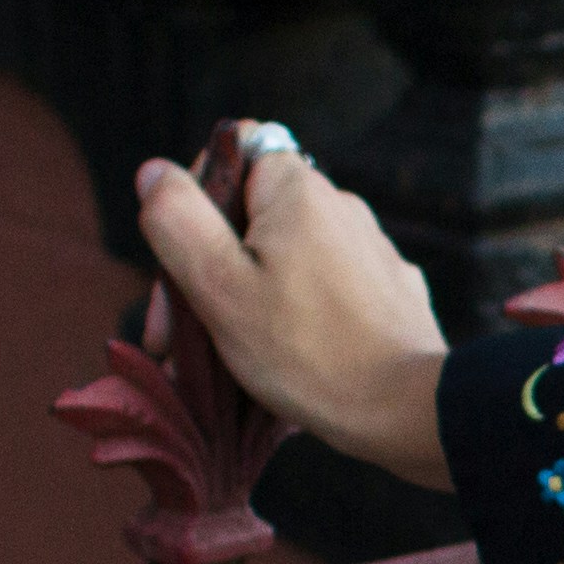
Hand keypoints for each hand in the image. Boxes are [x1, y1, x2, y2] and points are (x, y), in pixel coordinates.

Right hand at [133, 132, 451, 483]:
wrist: (409, 410)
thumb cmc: (307, 351)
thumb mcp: (219, 284)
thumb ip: (178, 219)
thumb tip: (154, 171)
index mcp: (299, 190)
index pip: (232, 153)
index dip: (194, 200)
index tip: (183, 262)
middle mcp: (341, 207)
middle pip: (251, 218)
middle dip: (207, 273)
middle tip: (175, 341)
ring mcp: (370, 251)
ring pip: (284, 263)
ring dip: (244, 306)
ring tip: (215, 370)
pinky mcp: (388, 294)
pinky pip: (322, 295)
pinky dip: (292, 324)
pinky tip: (275, 372)